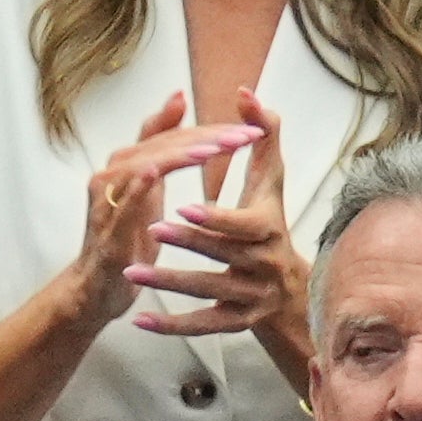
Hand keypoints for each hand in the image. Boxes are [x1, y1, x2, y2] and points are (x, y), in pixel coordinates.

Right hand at [69, 91, 266, 331]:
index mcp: (127, 164)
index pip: (173, 136)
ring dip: (179, 155)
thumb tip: (178, 97)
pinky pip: (121, 204)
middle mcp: (112, 175)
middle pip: (161, 146)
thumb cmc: (127, 236)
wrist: (97, 289)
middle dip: (204, 138)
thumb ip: (163, 147)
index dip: (210, 129)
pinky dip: (139, 185)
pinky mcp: (107, 231)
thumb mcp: (149, 188)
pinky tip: (157, 171)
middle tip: (244, 135)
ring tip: (214, 149)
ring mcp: (106, 202)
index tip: (251, 128)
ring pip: (142, 166)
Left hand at [129, 85, 312, 390]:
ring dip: (170, 282)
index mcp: (270, 230)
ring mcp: (251, 298)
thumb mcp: (271, 180)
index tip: (184, 206)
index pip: (244, 225)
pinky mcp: (236, 323)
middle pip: (223, 255)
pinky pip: (203, 326)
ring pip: (208, 293)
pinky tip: (139, 320)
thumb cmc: (270, 222)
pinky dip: (171, 327)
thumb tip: (246, 93)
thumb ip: (264, 134)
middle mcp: (265, 266)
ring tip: (132, 270)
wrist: (289, 289)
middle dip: (187, 243)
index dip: (215, 217)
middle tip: (151, 229)